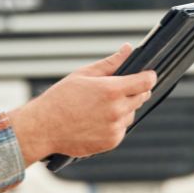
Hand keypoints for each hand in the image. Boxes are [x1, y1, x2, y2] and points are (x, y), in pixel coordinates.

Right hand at [8, 44, 155, 165]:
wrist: (44, 128)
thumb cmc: (61, 98)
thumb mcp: (84, 74)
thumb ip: (110, 63)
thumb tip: (128, 49)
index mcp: (111, 90)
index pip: (146, 82)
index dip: (149, 76)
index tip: (148, 74)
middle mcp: (117, 110)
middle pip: (142, 97)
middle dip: (136, 90)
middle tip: (119, 88)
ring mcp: (115, 128)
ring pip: (132, 114)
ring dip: (124, 108)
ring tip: (101, 106)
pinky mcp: (111, 142)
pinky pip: (122, 129)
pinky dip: (115, 124)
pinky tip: (98, 119)